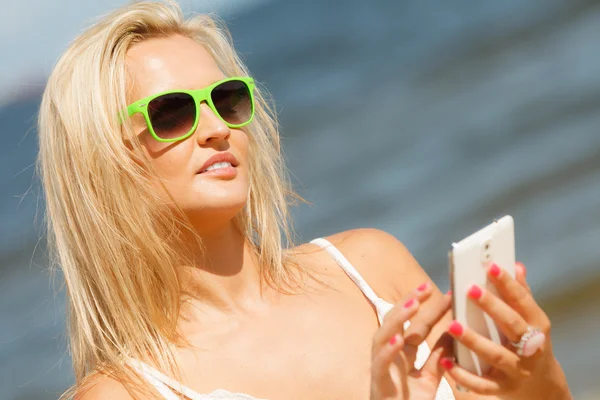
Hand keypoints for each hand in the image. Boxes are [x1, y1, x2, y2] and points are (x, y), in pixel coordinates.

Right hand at [371, 283, 451, 399]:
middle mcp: (388, 358)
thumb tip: (454, 331)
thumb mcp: (430, 380)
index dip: (427, 310)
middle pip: (395, 324)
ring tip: (412, 304)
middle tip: (426, 288)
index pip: (414, 326)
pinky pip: (380, 365)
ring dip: (397, 319)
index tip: (445, 294)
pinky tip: (398, 338)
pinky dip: (387, 351)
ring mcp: (381, 370)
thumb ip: (438, 358)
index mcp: (402, 356)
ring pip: (381, 336)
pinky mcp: (378, 385)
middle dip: (409, 304)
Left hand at [441, 263, 571, 399]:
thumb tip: (516, 265)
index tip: (490, 265)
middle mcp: (531, 348)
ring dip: (474, 340)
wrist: (542, 386)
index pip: (523, 301)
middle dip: (491, 306)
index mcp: (537, 325)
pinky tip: (446, 361)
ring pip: (495, 354)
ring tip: (452, 325)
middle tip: (468, 289)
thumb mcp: (530, 320)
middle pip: (511, 325)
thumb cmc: (529, 343)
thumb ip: (520, 295)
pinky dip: (463, 374)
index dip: (508, 283)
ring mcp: (518, 370)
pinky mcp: (503, 388)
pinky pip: (482, 383)